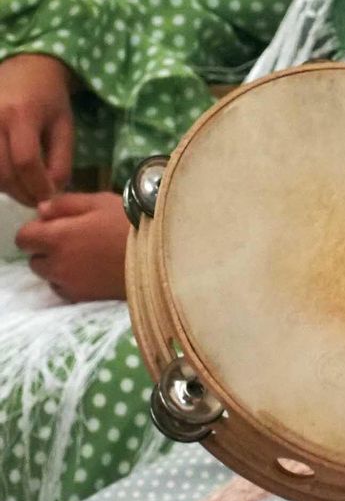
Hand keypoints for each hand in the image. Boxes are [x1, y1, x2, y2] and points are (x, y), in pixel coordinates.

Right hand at [0, 54, 75, 205]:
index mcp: (21, 114)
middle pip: (2, 170)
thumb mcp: (65, 127)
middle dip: (21, 192)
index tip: (49, 199)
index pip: (25, 160)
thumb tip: (51, 193)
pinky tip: (9, 177)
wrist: (25, 68)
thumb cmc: (50, 99)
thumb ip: (61, 161)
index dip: (37, 186)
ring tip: (24, 190)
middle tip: (37, 201)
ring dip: (6, 188)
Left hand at [14, 192, 129, 301]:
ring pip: (50, 277)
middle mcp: (58, 264)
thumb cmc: (131, 223)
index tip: (55, 225)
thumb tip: (41, 210)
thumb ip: (66, 204)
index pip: (23, 238)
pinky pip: (66, 291)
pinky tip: (92, 272)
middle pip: (35, 260)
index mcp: (57, 237)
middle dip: (46, 250)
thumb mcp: (99, 202)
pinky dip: (72, 282)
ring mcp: (71, 284)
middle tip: (72, 241)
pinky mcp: (86, 298)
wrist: (164, 255)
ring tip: (85, 258)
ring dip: (59, 268)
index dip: (36, 230)